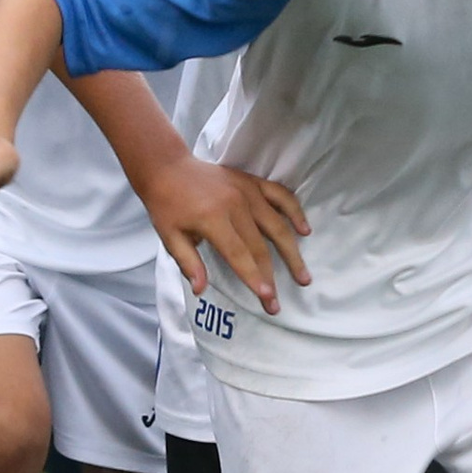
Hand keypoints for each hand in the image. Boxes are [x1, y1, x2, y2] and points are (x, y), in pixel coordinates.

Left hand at [132, 151, 309, 314]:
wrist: (167, 168)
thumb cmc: (167, 206)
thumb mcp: (169, 237)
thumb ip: (188, 263)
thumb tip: (201, 290)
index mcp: (212, 219)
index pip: (239, 255)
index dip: (254, 278)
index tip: (267, 298)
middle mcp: (235, 204)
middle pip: (260, 247)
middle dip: (271, 277)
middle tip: (277, 304)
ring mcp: (247, 191)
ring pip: (277, 225)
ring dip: (292, 252)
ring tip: (303, 276)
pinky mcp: (253, 182)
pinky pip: (281, 195)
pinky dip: (295, 212)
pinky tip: (305, 230)